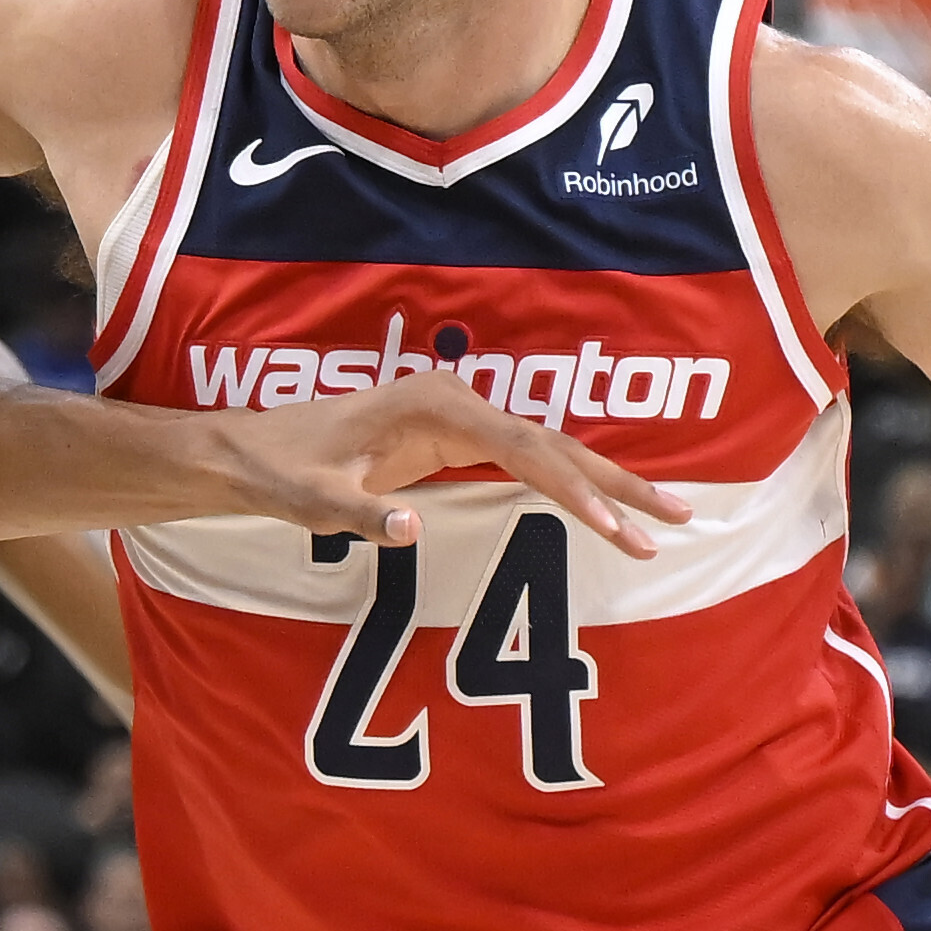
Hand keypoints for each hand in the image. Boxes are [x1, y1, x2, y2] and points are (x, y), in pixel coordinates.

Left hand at [210, 366, 692, 555]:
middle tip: (680, 522)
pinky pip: (529, 459)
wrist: (251, 452)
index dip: (576, 491)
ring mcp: (459, 415)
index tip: (616, 529)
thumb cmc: (282, 473)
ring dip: (607, 485)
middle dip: (619, 485)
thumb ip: (360, 517)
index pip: (526, 450)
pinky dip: (572, 484)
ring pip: (551, 449)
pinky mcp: (454, 435)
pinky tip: (609, 508)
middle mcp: (457, 399)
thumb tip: (409, 530)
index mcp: (435, 406)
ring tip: (668, 519)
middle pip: (557, 443)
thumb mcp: (313, 503)